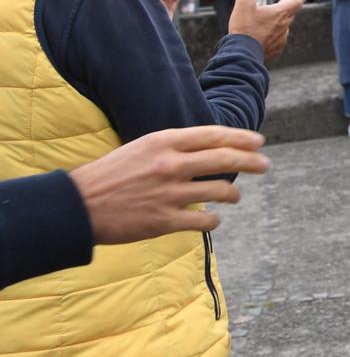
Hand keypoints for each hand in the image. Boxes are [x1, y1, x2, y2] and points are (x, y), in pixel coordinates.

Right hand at [67, 126, 269, 245]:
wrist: (77, 205)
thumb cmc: (109, 175)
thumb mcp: (141, 149)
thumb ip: (173, 148)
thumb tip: (208, 150)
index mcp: (163, 142)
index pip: (213, 135)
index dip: (240, 138)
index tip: (258, 142)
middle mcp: (170, 165)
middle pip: (225, 159)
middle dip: (252, 161)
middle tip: (265, 164)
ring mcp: (169, 193)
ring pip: (220, 191)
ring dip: (233, 194)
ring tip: (234, 196)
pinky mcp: (164, 220)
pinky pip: (204, 220)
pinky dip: (213, 220)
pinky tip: (212, 219)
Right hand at [226, 0, 305, 61]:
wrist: (242, 54)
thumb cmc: (244, 28)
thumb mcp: (244, 3)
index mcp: (280, 14)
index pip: (296, 2)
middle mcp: (284, 27)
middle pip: (290, 15)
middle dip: (288, 8)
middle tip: (285, 4)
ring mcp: (281, 40)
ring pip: (284, 28)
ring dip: (279, 23)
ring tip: (271, 20)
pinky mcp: (276, 51)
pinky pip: (278, 41)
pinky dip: (273, 36)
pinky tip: (265, 36)